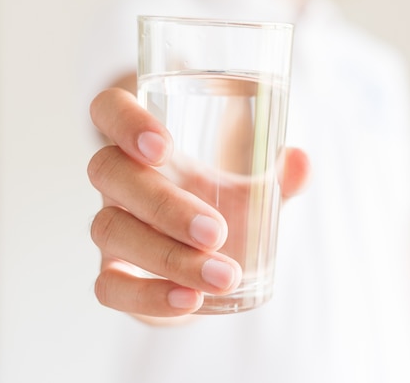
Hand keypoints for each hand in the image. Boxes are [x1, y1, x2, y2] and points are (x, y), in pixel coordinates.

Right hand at [87, 88, 308, 321]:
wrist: (214, 264)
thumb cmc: (227, 211)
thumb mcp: (255, 190)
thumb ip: (279, 177)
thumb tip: (301, 162)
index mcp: (149, 148)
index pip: (109, 110)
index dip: (124, 121)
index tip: (164, 148)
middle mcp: (121, 183)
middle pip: (109, 172)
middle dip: (164, 204)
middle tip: (217, 231)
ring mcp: (113, 228)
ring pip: (110, 229)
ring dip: (166, 256)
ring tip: (222, 276)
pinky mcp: (114, 277)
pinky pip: (108, 288)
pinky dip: (147, 295)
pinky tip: (189, 300)